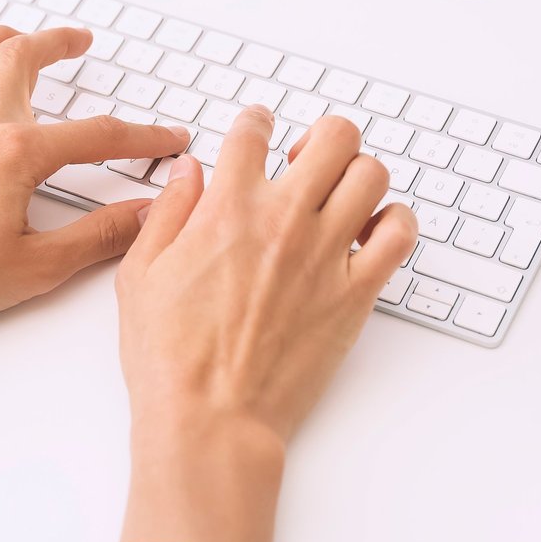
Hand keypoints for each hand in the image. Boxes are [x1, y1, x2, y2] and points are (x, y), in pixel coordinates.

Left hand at [0, 24, 191, 326]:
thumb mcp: (39, 267)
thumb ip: (98, 237)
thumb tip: (144, 216)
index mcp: (17, 153)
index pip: (97, 135)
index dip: (143, 136)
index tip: (168, 138)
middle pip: (20, 60)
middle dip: (56, 43)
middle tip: (80, 41)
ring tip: (13, 35)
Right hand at [113, 106, 416, 541]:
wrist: (211, 419)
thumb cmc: (170, 359)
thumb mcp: (140, 275)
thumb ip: (168, 213)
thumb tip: (190, 173)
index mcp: (227, 209)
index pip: (253, 130)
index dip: (255, 123)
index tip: (256, 130)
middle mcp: (284, 220)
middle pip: (333, 136)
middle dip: (321, 137)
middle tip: (306, 160)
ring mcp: (327, 254)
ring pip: (372, 173)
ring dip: (357, 174)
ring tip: (338, 196)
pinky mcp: (356, 292)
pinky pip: (400, 233)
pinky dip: (392, 221)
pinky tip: (369, 232)